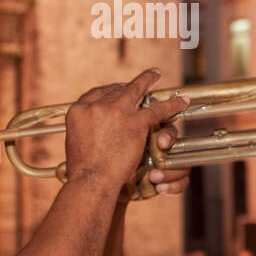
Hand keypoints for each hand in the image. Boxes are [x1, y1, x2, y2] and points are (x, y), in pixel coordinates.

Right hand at [64, 68, 188, 194]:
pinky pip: (157, 109)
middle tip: (137, 84)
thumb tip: (91, 128)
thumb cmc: (82, 169)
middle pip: (116, 90)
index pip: (96, 94)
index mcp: (78, 110)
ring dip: (148, 80)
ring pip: (136, 90)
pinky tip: (181, 100)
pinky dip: (171, 104)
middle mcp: (96, 105)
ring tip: (155, 75)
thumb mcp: (74, 142)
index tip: (117, 91)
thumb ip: (84, 129)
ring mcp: (116, 111)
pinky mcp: (135, 122)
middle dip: (128, 88)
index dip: (109, 92)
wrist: (90, 180)